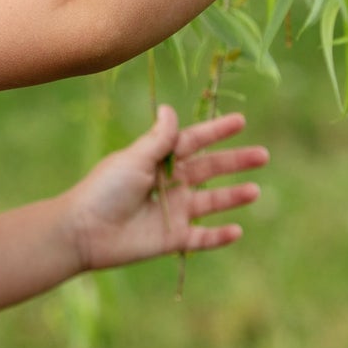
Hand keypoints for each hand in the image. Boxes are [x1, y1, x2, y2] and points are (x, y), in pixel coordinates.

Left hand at [64, 106, 268, 271]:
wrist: (84, 230)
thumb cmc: (104, 189)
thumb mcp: (134, 159)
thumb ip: (158, 139)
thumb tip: (170, 109)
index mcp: (157, 161)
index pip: (193, 142)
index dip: (216, 132)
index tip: (241, 121)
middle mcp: (169, 184)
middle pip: (209, 170)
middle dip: (235, 162)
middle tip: (263, 155)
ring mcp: (172, 212)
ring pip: (211, 203)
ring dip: (233, 197)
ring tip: (255, 192)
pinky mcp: (171, 238)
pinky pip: (201, 238)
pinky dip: (219, 236)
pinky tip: (237, 230)